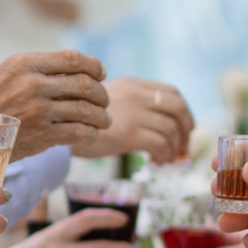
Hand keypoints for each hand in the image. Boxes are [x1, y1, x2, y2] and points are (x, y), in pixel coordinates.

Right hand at [0, 50, 111, 159]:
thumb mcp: (4, 74)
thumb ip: (35, 70)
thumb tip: (70, 70)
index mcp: (24, 63)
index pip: (73, 58)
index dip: (94, 66)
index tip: (101, 73)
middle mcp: (33, 84)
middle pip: (85, 84)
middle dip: (101, 93)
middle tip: (104, 101)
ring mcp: (38, 110)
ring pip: (86, 110)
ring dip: (101, 116)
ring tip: (104, 120)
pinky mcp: (42, 135)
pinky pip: (79, 132)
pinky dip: (91, 133)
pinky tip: (90, 134)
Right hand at [72, 77, 193, 163]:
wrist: (59, 129)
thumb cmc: (80, 119)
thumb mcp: (106, 101)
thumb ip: (130, 104)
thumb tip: (158, 121)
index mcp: (133, 84)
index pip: (172, 92)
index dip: (185, 111)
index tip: (185, 128)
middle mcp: (136, 94)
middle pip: (178, 108)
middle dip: (187, 129)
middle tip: (184, 146)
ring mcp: (134, 113)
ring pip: (172, 129)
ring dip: (175, 148)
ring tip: (166, 159)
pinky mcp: (129, 133)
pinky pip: (161, 144)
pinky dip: (164, 155)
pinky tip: (156, 162)